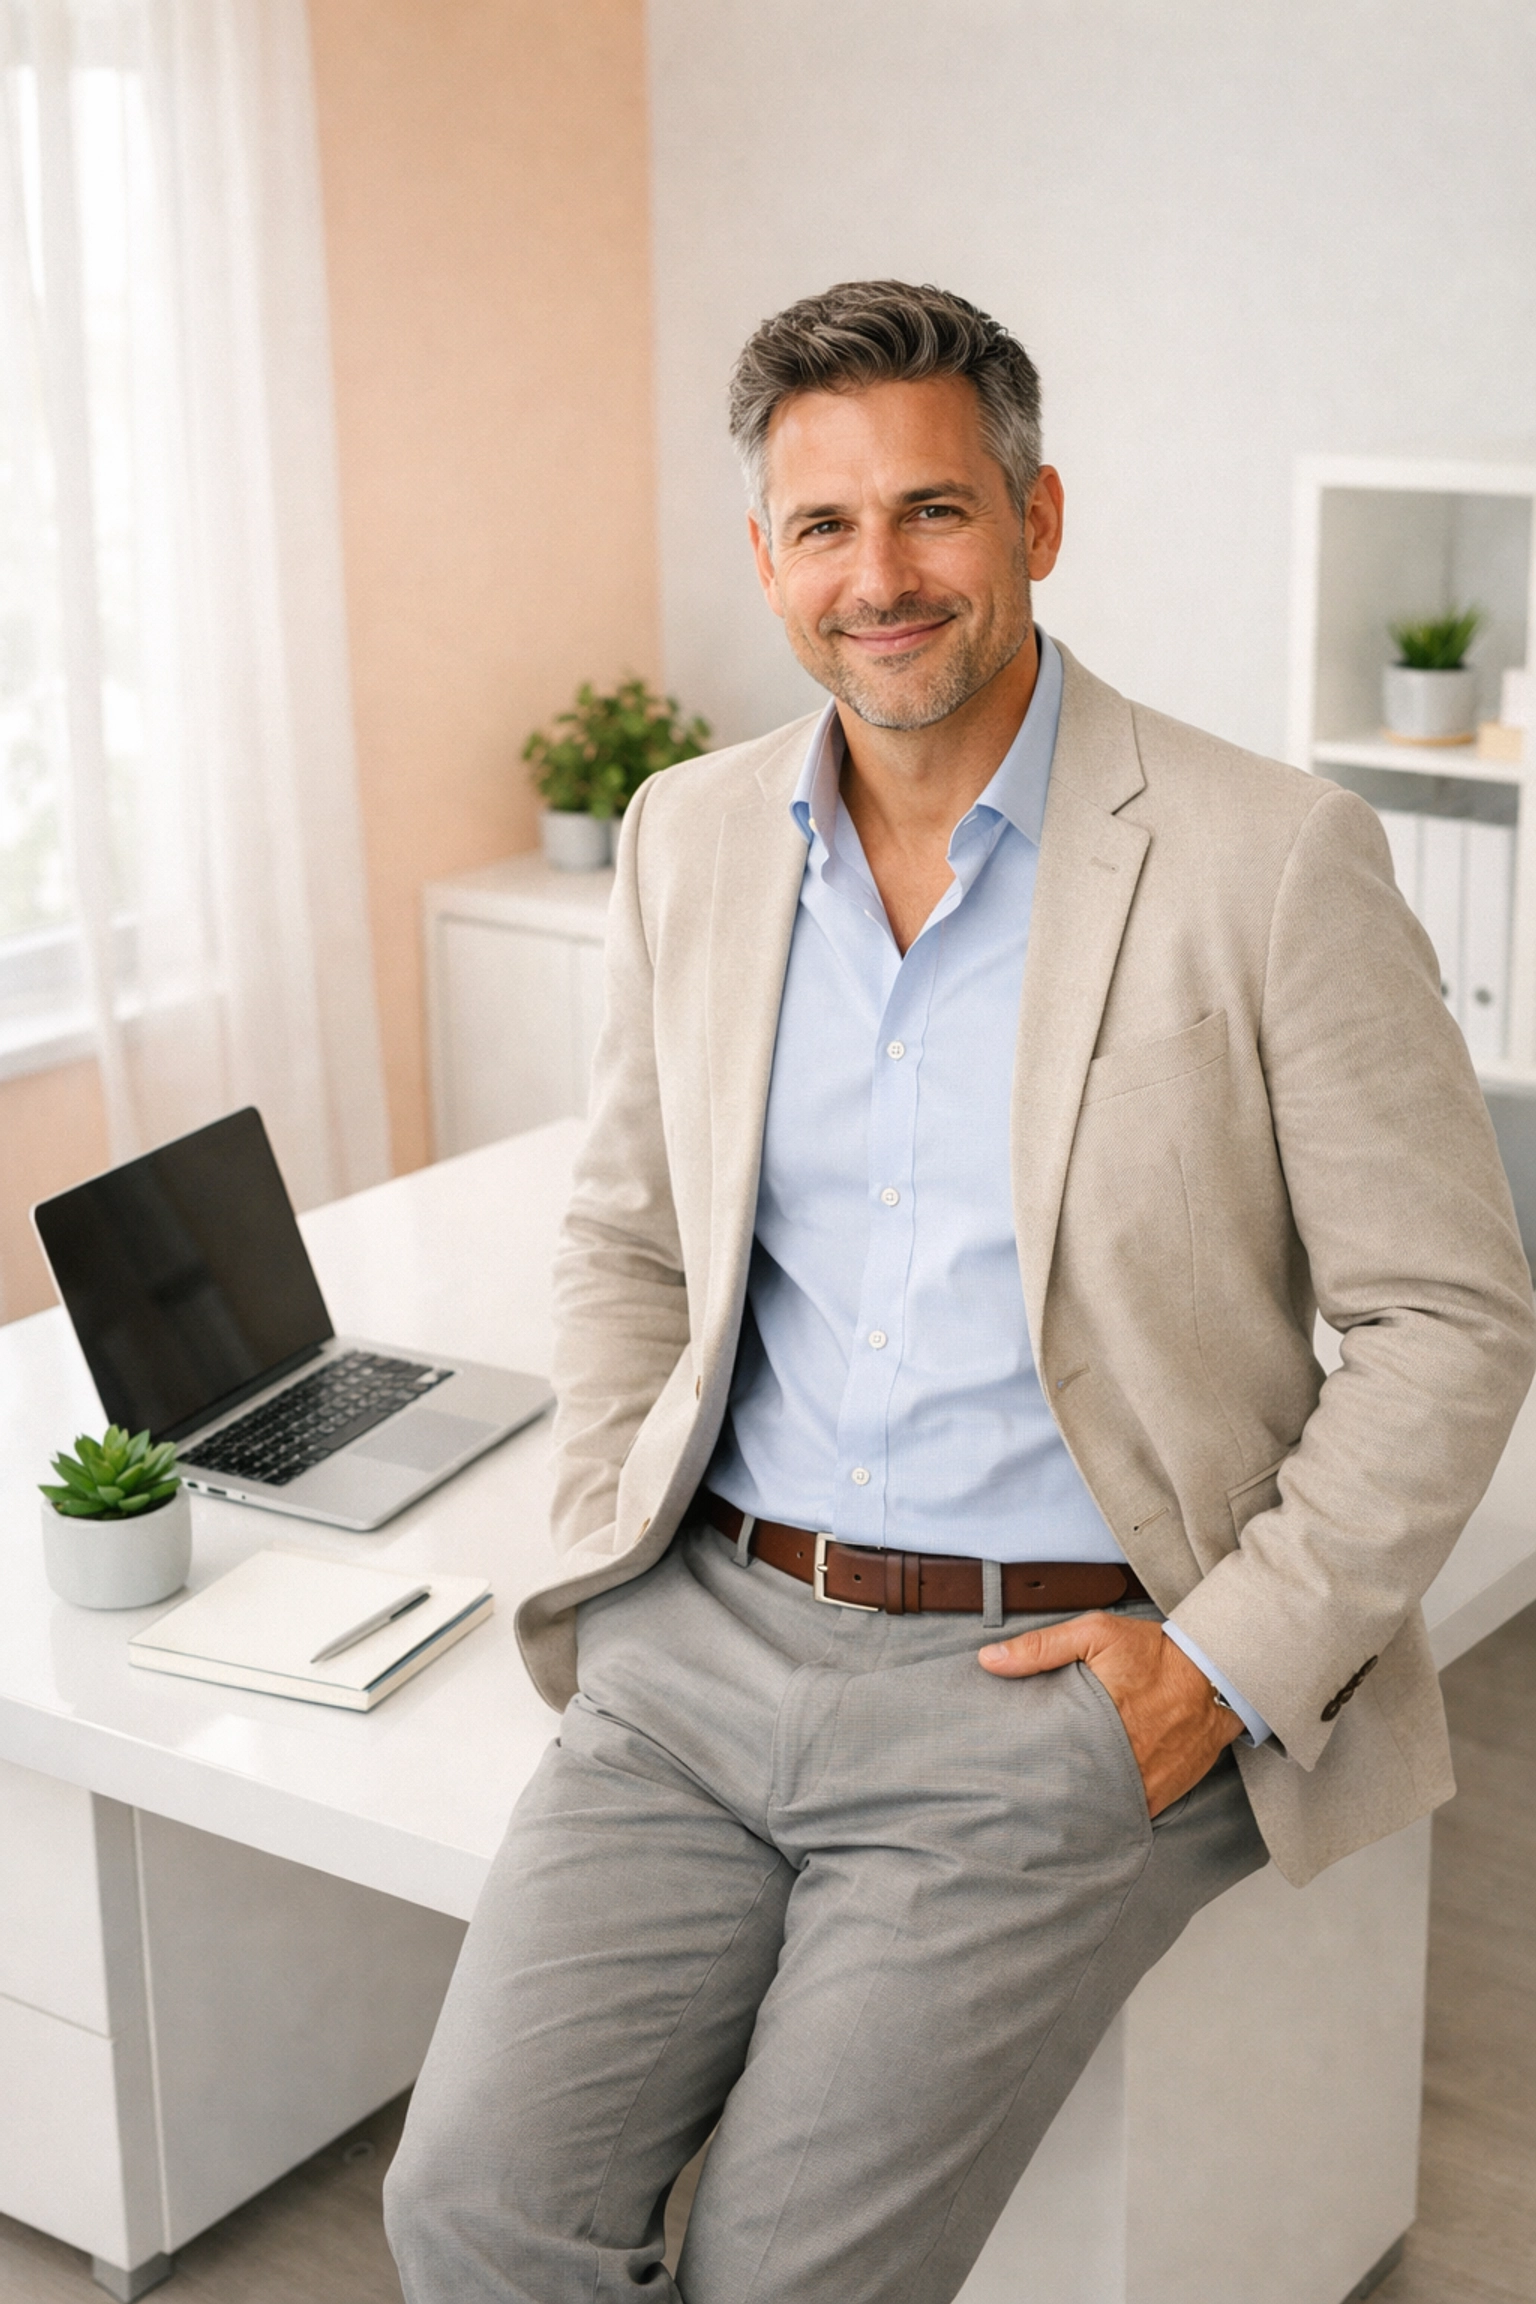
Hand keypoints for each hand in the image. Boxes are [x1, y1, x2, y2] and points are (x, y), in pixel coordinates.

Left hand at [978, 1613, 1242, 1816]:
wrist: (1218, 1671)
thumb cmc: (1154, 1652)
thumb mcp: (1096, 1634)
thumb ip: (1041, 1647)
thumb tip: (989, 1660)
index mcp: (1099, 1722)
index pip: (1048, 1762)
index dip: (1024, 1770)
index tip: (1003, 1773)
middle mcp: (1125, 1761)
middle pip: (1071, 1793)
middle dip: (1047, 1795)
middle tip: (1022, 1793)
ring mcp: (1147, 1783)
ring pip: (1100, 1810)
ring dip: (1080, 1807)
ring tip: (1051, 1806)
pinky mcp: (1166, 1794)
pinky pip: (1131, 1813)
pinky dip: (1113, 1811)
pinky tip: (1093, 1807)